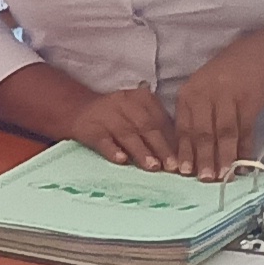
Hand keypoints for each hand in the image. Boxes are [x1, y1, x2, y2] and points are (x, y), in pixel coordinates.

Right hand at [58, 86, 181, 173]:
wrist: (79, 109)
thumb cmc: (118, 117)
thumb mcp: (138, 112)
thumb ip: (158, 126)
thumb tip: (182, 150)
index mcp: (141, 98)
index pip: (160, 119)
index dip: (173, 139)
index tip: (184, 158)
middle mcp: (125, 104)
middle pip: (146, 126)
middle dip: (161, 147)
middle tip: (173, 166)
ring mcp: (106, 116)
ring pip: (127, 134)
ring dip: (141, 151)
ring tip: (153, 166)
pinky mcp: (90, 129)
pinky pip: (103, 140)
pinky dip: (112, 150)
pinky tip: (121, 160)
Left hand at [167, 44, 263, 181]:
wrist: (257, 55)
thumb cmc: (225, 79)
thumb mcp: (203, 91)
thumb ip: (195, 117)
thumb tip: (190, 154)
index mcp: (188, 95)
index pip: (183, 128)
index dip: (184, 152)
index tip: (183, 172)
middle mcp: (204, 95)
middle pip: (202, 133)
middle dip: (203, 159)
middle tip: (204, 179)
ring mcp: (227, 96)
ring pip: (224, 133)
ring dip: (224, 157)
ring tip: (224, 176)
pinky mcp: (248, 100)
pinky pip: (245, 129)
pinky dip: (245, 148)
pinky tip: (245, 162)